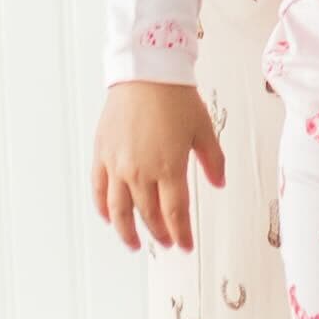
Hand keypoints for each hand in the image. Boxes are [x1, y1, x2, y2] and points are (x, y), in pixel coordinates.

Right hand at [90, 78, 223, 253]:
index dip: (181, 233)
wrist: (145, 72)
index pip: (175, 213)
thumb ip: (212, 161)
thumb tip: (218, 184)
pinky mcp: (101, 155)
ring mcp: (117, 165)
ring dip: (127, 231)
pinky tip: (109, 217)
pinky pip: (99, 189)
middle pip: (149, 214)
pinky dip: (103, 208)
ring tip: (134, 243)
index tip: (185, 245)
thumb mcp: (203, 129)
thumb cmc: (175, 97)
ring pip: (120, 210)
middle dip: (160, 233)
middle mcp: (140, 171)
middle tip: (167, 242)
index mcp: (169, 168)